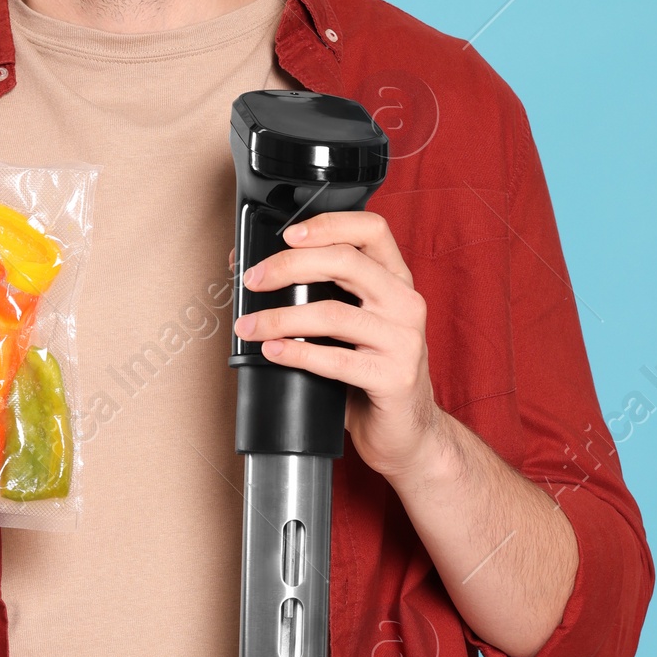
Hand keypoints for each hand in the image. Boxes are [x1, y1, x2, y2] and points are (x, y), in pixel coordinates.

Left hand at [234, 210, 444, 485]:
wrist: (407, 433)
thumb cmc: (372, 373)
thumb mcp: (353, 326)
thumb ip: (320, 296)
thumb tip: (254, 273)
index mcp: (396, 280)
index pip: (371, 229)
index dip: (328, 223)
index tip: (288, 234)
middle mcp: (405, 303)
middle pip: (346, 261)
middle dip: (289, 266)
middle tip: (253, 280)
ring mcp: (403, 340)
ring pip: (333, 313)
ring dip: (281, 318)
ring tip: (249, 326)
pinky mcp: (394, 377)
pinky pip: (337, 361)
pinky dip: (298, 354)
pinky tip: (274, 352)